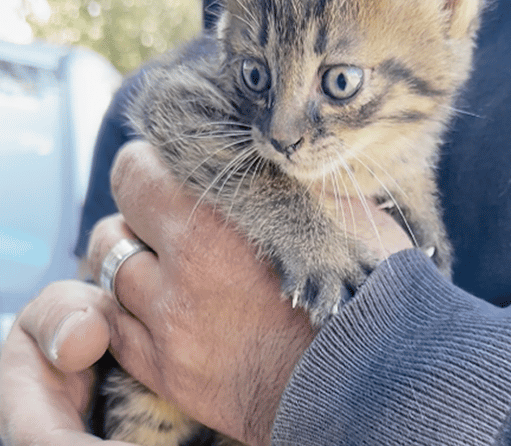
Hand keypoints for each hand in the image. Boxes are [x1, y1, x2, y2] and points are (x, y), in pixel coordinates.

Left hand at [2, 140, 410, 444]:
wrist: (378, 377)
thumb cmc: (371, 292)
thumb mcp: (342, 212)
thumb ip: (289, 181)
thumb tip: (272, 155)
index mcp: (215, 224)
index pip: (135, 173)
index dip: (151, 169)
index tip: (171, 175)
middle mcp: (180, 277)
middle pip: (115, 229)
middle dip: (140, 224)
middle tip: (174, 227)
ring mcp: (170, 332)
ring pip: (110, 282)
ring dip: (135, 270)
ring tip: (172, 271)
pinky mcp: (171, 377)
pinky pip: (118, 335)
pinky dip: (133, 316)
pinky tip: (168, 311)